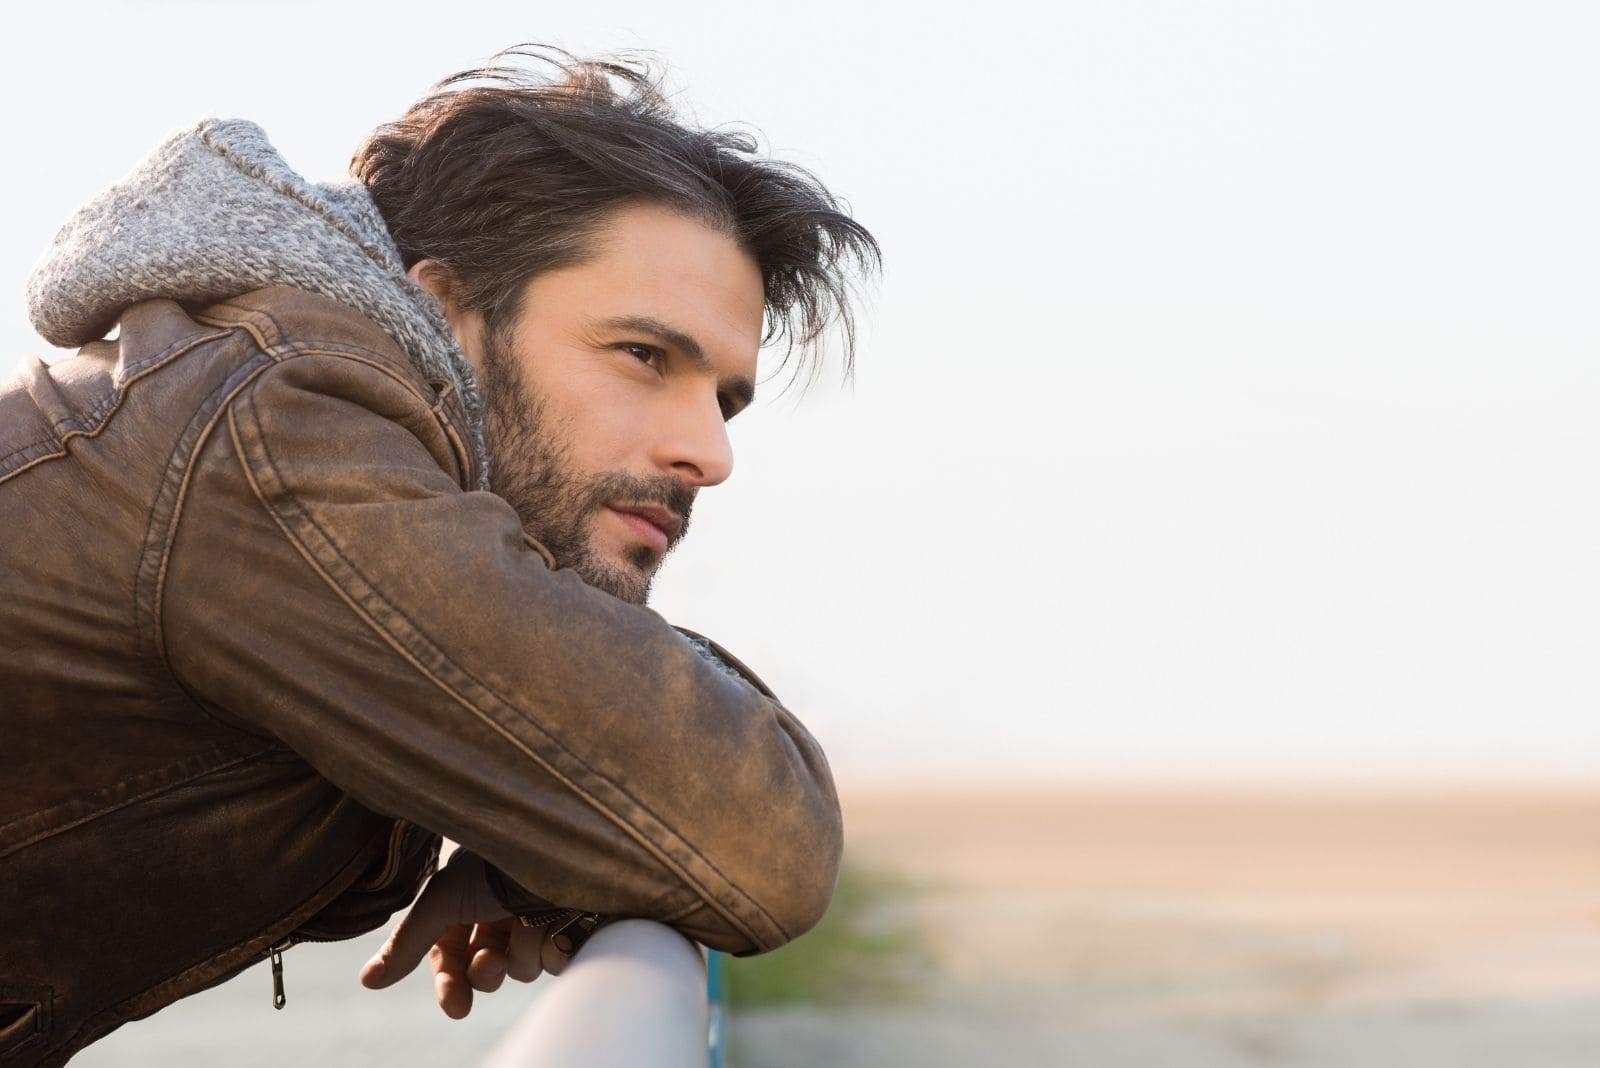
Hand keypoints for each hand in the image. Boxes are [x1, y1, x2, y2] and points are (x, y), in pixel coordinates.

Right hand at [359, 849, 570, 1017]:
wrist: (554, 849)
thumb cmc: (493, 866)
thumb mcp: (440, 901)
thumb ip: (406, 942)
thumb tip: (366, 980)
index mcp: (466, 902)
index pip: (449, 956)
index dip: (450, 983)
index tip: (457, 1007)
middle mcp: (499, 913)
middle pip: (483, 971)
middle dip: (485, 974)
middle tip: (491, 964)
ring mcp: (533, 920)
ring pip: (520, 969)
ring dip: (520, 954)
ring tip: (526, 925)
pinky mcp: (566, 926)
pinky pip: (554, 959)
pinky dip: (551, 947)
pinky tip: (553, 925)